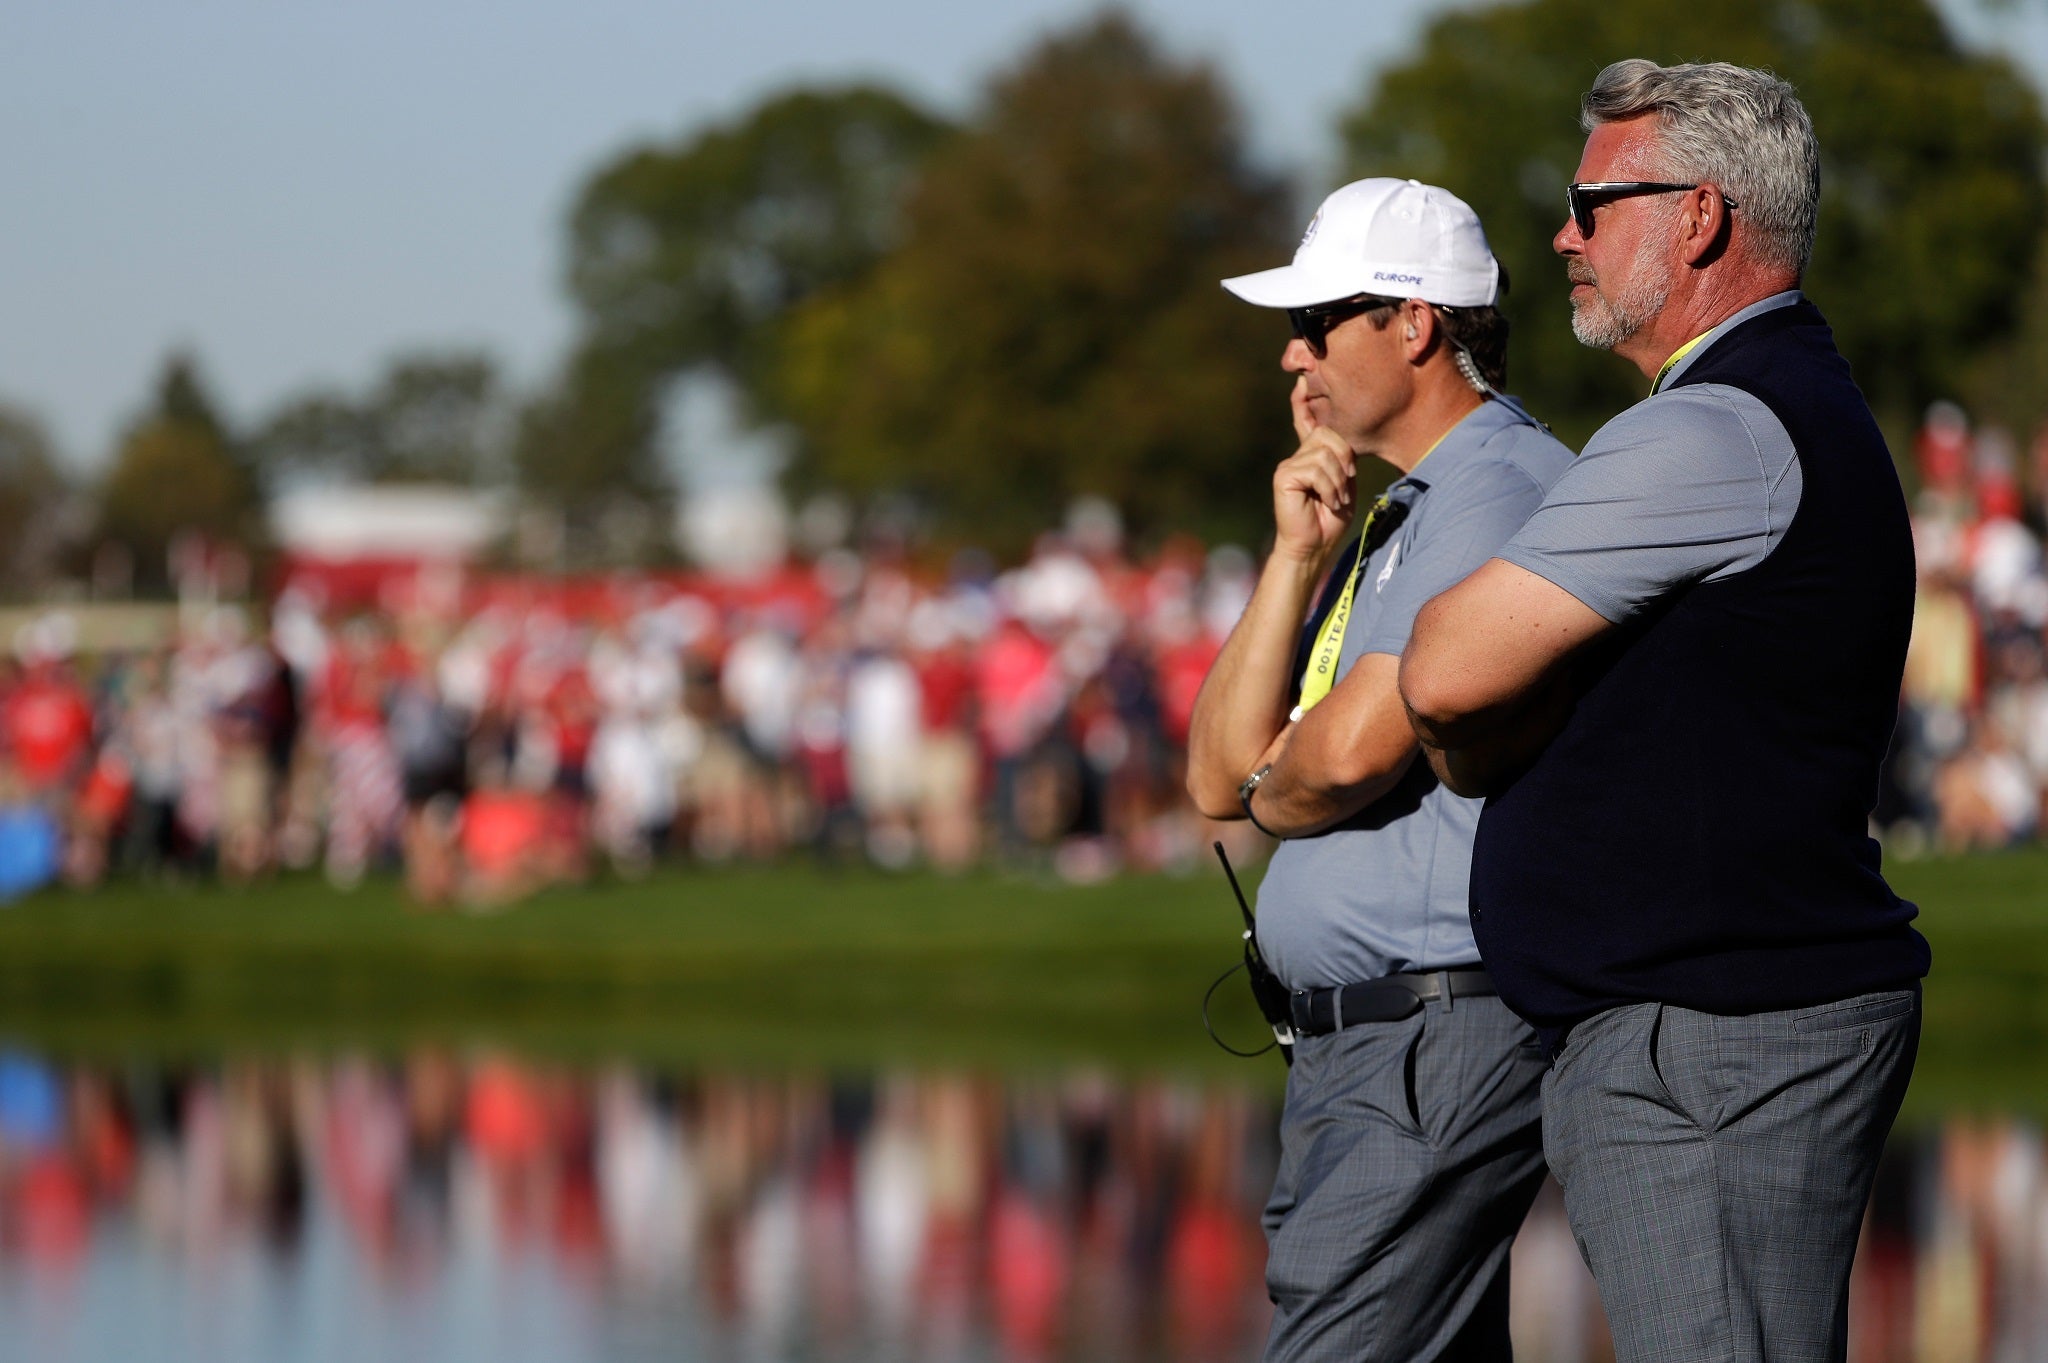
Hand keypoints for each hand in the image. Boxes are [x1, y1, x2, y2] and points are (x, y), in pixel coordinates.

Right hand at [1273, 377, 1356, 562]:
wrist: (1314, 546)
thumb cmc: (1330, 519)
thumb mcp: (1343, 482)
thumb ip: (1342, 458)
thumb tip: (1338, 435)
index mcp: (1310, 456)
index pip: (1306, 422)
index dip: (1302, 402)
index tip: (1301, 381)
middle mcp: (1297, 457)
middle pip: (1329, 434)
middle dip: (1345, 460)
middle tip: (1343, 487)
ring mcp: (1289, 465)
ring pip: (1326, 453)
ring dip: (1338, 481)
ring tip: (1333, 500)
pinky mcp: (1284, 476)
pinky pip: (1316, 469)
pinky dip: (1328, 488)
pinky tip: (1324, 502)